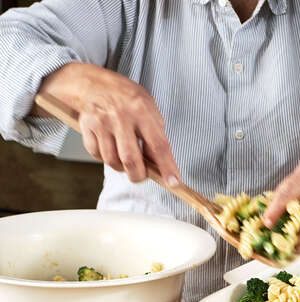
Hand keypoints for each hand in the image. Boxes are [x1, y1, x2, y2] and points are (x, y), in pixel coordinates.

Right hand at [38, 63, 179, 184]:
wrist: (93, 82)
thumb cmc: (126, 98)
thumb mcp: (149, 109)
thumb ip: (156, 135)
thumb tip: (161, 165)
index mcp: (142, 110)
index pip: (158, 145)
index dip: (167, 167)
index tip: (174, 182)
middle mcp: (120, 116)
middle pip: (131, 159)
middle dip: (139, 175)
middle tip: (142, 174)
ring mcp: (101, 122)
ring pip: (112, 161)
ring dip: (122, 168)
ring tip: (126, 158)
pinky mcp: (86, 127)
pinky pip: (97, 155)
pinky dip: (106, 158)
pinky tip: (111, 149)